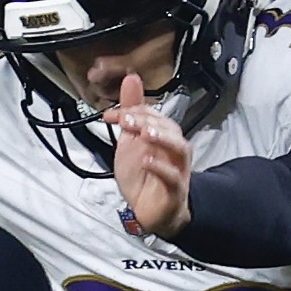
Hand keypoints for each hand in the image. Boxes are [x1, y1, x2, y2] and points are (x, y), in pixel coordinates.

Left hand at [111, 72, 192, 235]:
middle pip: (170, 128)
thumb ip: (131, 111)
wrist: (148, 211)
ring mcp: (177, 170)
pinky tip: (147, 161)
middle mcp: (173, 150)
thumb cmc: (143, 176)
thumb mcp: (130, 140)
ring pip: (179, 148)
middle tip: (125, 119)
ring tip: (144, 133)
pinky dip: (161, 168)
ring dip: (162, 138)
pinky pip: (174, 178)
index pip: (154, 115)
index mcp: (163, 136)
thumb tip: (131, 79)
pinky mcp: (174, 191)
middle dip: (147, 120)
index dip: (133, 110)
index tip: (110, 115)